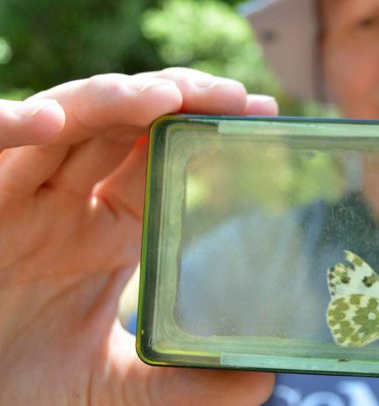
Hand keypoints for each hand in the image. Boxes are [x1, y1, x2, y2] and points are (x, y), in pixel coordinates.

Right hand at [0, 69, 276, 404]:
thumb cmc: (21, 387)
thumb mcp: (111, 388)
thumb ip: (181, 387)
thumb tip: (261, 384)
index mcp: (105, 229)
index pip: (158, 157)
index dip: (203, 129)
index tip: (259, 112)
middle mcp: (64, 202)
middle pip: (121, 123)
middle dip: (174, 97)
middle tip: (229, 94)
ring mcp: (14, 197)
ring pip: (61, 121)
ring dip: (108, 99)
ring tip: (162, 97)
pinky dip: (6, 126)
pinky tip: (47, 123)